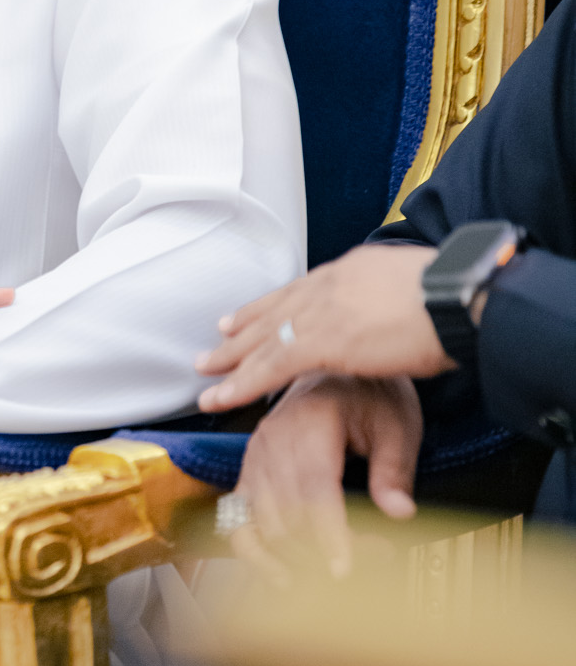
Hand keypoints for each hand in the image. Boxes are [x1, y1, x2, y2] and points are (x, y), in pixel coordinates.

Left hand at [194, 244, 447, 409]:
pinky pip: (271, 365)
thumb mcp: (417, 290)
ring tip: (206, 374)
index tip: (247, 315)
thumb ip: (393, 303)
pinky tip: (224, 395)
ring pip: (265, 338)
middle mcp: (329, 284)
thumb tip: (397, 314)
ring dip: (232, 359)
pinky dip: (244, 382)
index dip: (273, 306)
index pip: (301, 291)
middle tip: (215, 341)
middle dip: (242, 328)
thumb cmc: (456, 297)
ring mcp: (323, 311)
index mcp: (351, 270)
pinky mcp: (323, 340)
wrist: (461, 295)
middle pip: (275, 309)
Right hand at [223, 372, 421, 581]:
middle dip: (324, 550)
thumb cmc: (367, 394)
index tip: (344, 568)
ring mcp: (255, 457)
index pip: (313, 487)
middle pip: (287, 513)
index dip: (328, 533)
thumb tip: (399, 512)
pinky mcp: (248, 473)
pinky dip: (255, 553)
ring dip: (297, 557)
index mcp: (309, 420)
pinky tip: (281, 575)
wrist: (334, 374)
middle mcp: (272, 438)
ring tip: (337, 569)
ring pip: (263, 524)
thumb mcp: (396, 423)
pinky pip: (238, 521)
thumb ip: (395, 469)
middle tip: (373, 558)